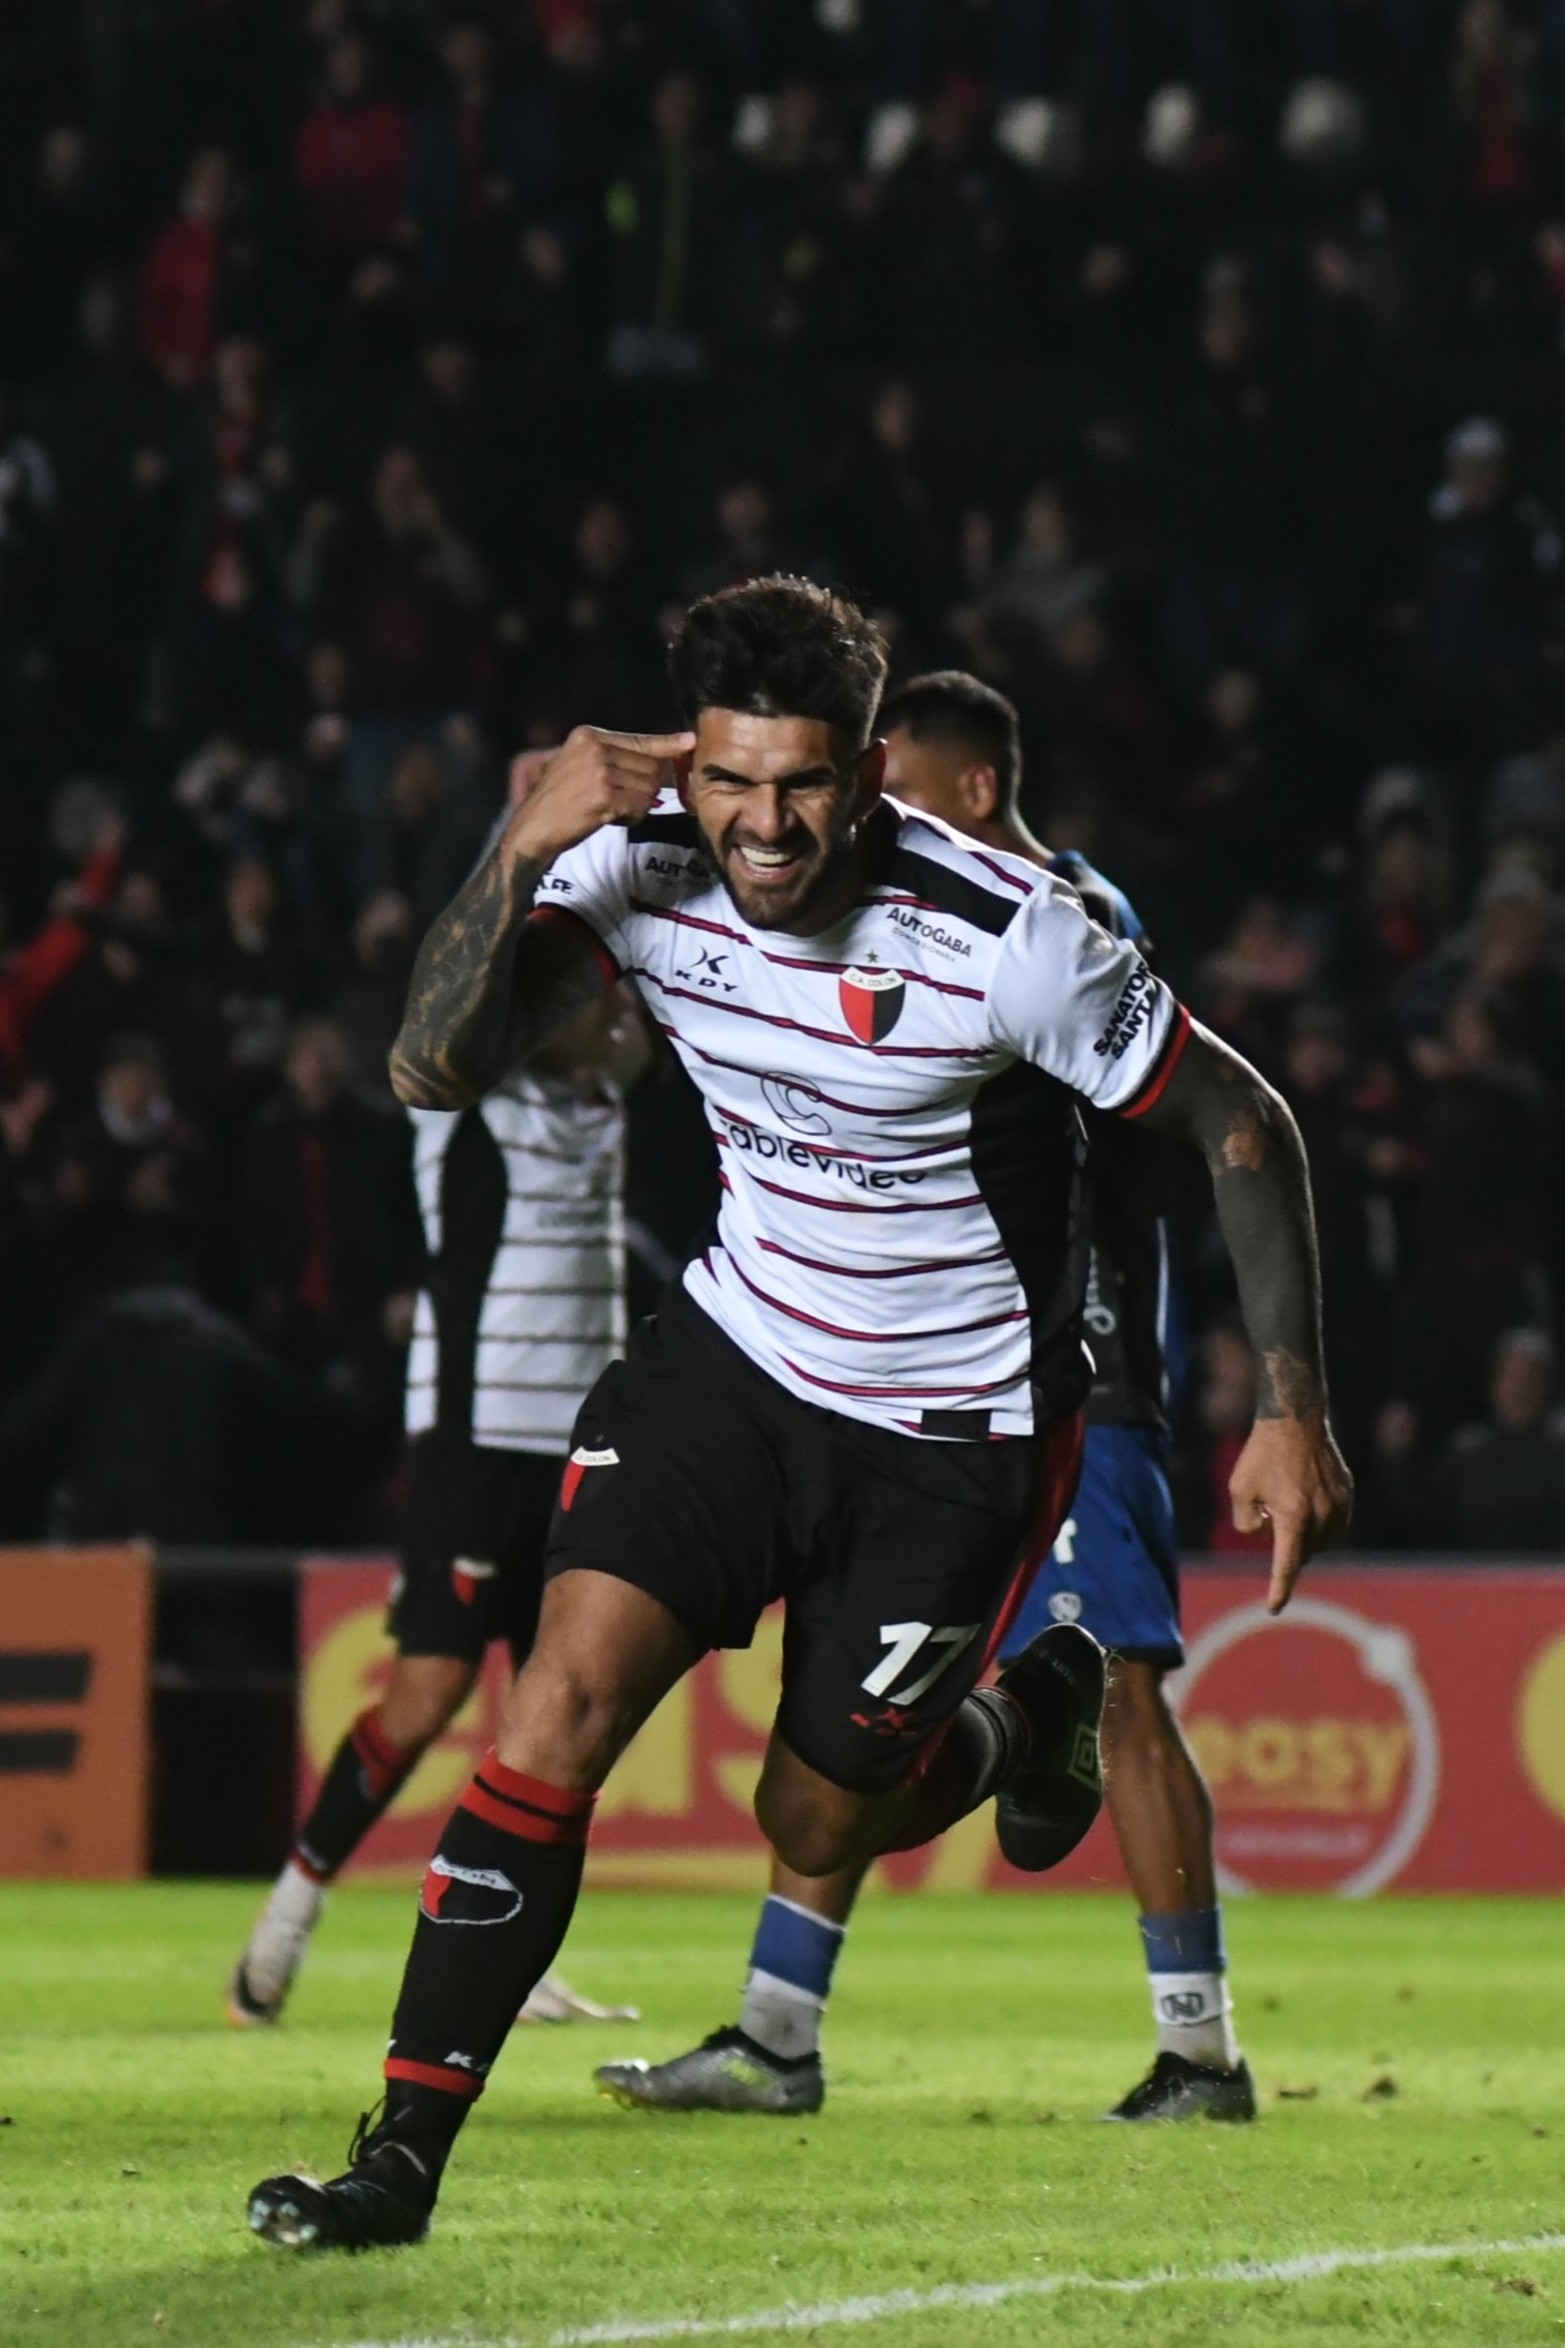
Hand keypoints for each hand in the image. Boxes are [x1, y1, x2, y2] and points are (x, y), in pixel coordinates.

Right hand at [505, 725, 694, 865]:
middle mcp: (595, 748)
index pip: (639, 739)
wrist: (533, 829)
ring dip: (638, 805)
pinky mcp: (605, 796)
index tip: (689, 742)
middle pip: (649, 766)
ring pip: (648, 788)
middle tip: (624, 801)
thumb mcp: (579, 766)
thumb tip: (658, 761)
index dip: (667, 744)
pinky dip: (632, 818)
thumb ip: (613, 757)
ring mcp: (600, 771)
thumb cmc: (558, 802)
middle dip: (645, 787)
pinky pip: (640, 807)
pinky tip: (611, 819)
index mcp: (588, 735)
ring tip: (612, 810)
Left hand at [1229, 1415, 1352, 1615]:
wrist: (1294, 1420)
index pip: (1286, 1565)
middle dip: (1287, 1549)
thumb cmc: (1261, 1454)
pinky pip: (1334, 1524)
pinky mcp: (1348, 1496)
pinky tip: (1305, 1501)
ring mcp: (1339, 1505)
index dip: (1279, 1590)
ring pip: (1321, 1541)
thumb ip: (1246, 1522)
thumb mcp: (1239, 1490)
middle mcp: (1322, 1515)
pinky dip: (1319, 1524)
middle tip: (1270, 1517)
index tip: (1273, 1607)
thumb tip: (1265, 1536)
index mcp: (1294, 1517)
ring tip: (1287, 1502)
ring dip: (1304, 1537)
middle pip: (1303, 1553)